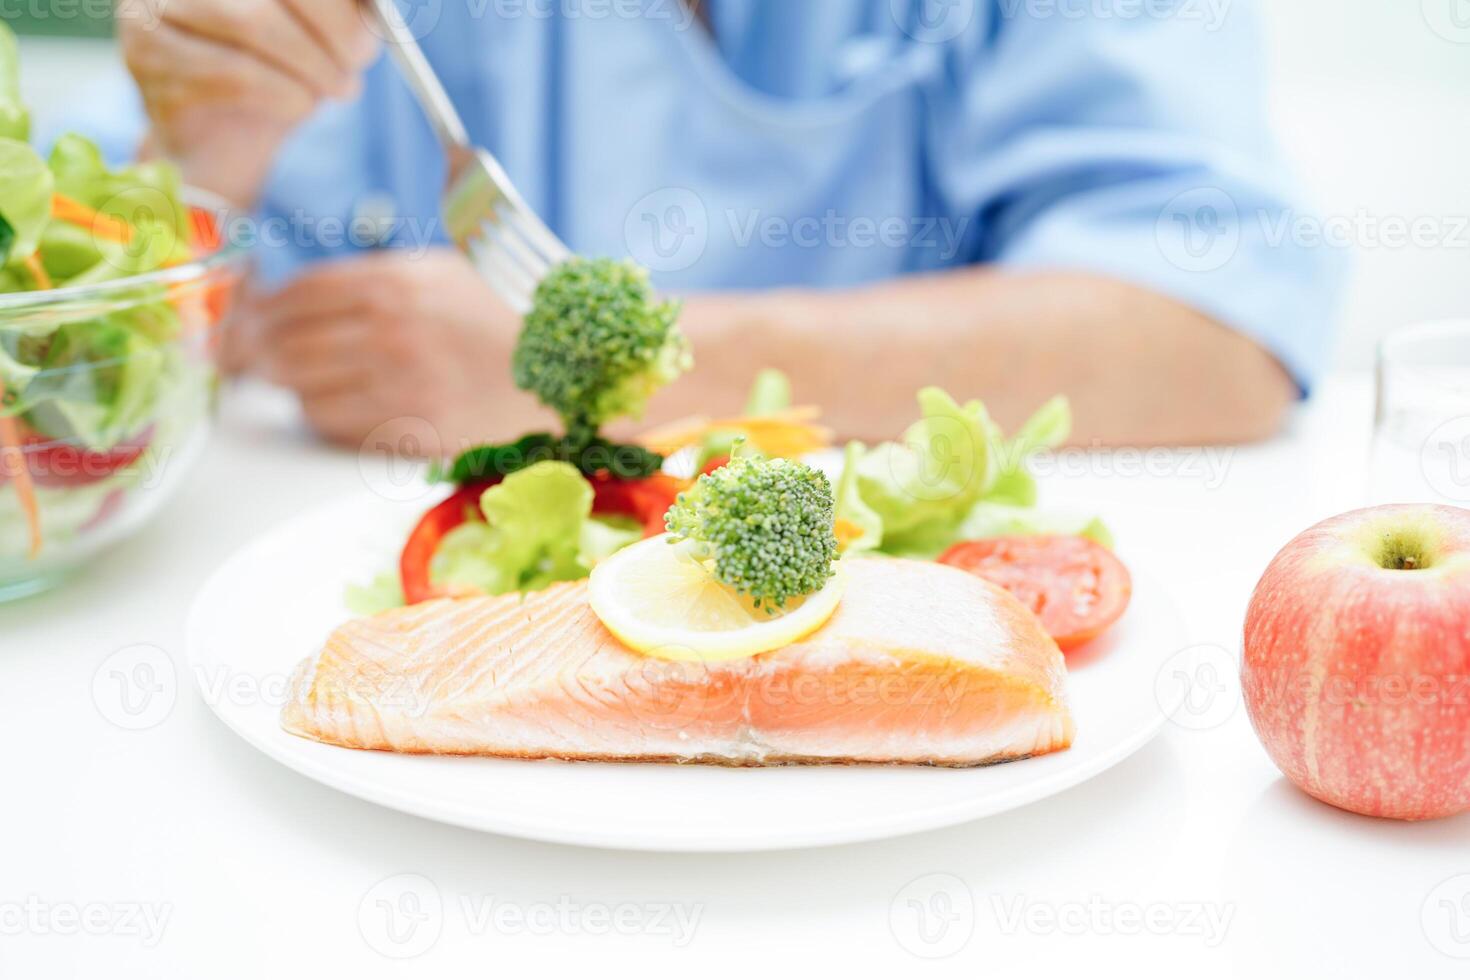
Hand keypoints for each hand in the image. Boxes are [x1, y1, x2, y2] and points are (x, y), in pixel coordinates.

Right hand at [117, 0, 378, 206]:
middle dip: (332, 26)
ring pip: (252, 22)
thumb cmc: (275, 71)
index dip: (334, 4)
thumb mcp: (319, 33)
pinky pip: (234, 73)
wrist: (221, 140)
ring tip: (336, 88)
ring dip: (311, 64)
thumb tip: (373, 9)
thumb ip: (343, 11)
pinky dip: (284, 93)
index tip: (369, 32)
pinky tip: (300, 104)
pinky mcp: (147, 58)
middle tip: (358, 62)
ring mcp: (151, 8)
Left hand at [231, 249, 556, 453]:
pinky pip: (335, 423)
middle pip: (285, 342)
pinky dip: (322, 415)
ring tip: (298, 380)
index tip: (245, 320)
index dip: (259, 308)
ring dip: (292, 386)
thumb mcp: (443, 272)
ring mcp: (401, 381)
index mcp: (396, 280)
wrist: (566, 372)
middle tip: (245, 359)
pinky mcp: (412, 426)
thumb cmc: (503, 319)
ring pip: (302, 388)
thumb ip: (376, 275)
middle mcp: (391, 329)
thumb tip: (299, 295)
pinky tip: (333, 405)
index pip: (297, 292)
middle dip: (257, 352)